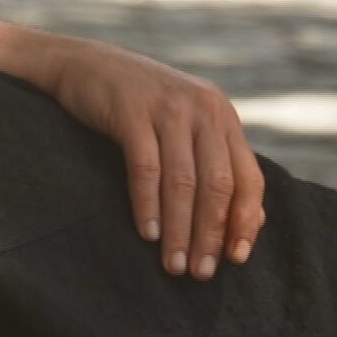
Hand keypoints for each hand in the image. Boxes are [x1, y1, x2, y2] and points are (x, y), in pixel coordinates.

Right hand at [43, 38, 264, 278]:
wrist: (86, 63)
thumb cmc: (140, 108)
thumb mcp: (186, 128)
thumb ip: (216, 165)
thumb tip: (250, 223)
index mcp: (223, 119)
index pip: (249, 178)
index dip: (245, 222)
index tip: (236, 259)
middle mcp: (204, 111)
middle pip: (218, 185)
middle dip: (211, 234)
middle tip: (200, 273)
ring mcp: (169, 108)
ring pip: (183, 181)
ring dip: (180, 229)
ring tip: (174, 265)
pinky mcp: (132, 110)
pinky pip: (146, 167)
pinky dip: (148, 205)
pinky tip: (147, 234)